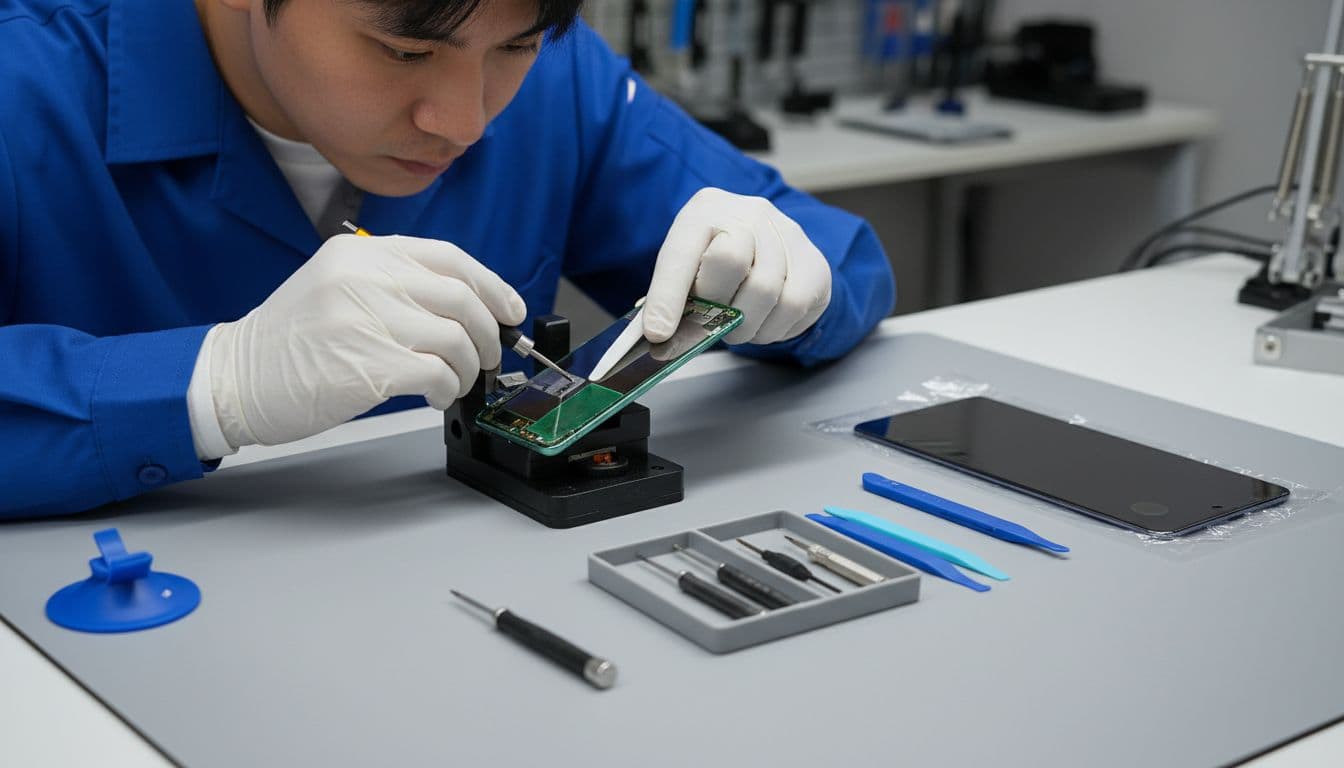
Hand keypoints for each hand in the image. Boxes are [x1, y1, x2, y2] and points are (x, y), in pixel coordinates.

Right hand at [201, 234, 524, 447]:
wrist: (233, 378)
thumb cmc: (290, 342)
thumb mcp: (338, 286)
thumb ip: (395, 284)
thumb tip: (465, 307)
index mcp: (363, 254)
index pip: (449, 258)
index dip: (492, 286)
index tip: (511, 309)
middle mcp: (366, 277)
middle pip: (461, 298)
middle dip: (489, 333)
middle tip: (488, 357)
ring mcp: (366, 319)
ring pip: (456, 338)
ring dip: (468, 367)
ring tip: (455, 382)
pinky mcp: (368, 364)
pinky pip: (437, 372)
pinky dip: (447, 387)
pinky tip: (435, 395)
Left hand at [643, 188, 831, 345]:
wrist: (766, 247)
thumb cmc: (716, 262)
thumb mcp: (686, 269)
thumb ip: (671, 296)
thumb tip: (658, 335)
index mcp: (705, 210)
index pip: (681, 254)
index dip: (667, 297)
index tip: (658, 334)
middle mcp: (750, 212)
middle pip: (730, 262)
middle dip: (716, 306)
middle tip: (714, 324)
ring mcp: (787, 233)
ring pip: (765, 290)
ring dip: (746, 325)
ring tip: (739, 328)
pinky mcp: (814, 262)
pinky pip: (793, 305)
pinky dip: (774, 328)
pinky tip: (765, 323)